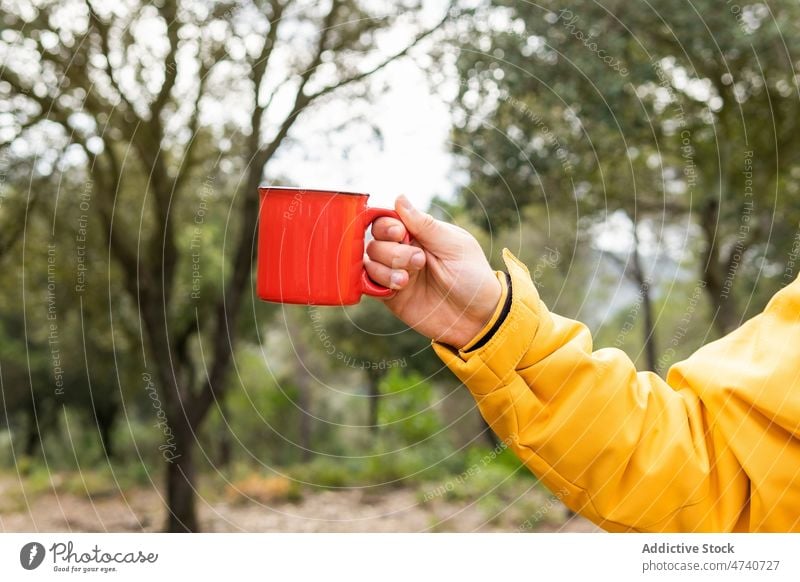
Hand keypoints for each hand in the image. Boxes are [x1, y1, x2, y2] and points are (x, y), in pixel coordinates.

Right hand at [365, 195, 501, 348]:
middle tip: (419, 262)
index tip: (401, 234)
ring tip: (407, 281)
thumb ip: (425, 225)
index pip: (388, 220)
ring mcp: (395, 273)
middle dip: (392, 250)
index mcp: (419, 234)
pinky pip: (369, 284)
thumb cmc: (472, 277)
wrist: (476, 318)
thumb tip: (399, 197)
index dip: (386, 225)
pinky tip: (395, 289)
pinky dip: (375, 283)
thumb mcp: (454, 246)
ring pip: (369, 261)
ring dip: (385, 269)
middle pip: (374, 240)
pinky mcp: (391, 296)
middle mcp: (404, 251)